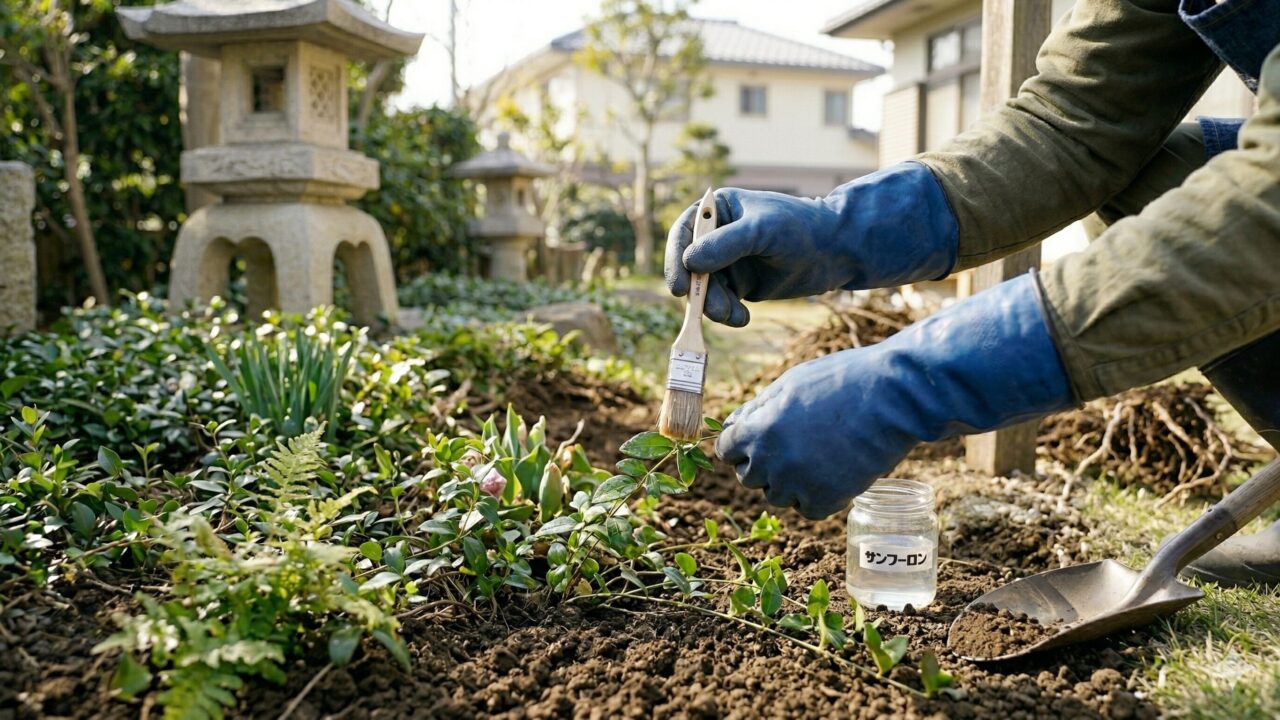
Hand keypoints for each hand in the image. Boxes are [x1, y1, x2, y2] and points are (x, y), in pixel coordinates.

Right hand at [664, 162, 957, 326]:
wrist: (837, 251)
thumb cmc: (801, 227)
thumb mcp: (762, 230)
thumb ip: (726, 245)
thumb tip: (689, 262)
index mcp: (717, 212)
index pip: (684, 232)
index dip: (675, 259)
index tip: (680, 287)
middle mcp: (716, 237)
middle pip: (690, 267)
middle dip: (699, 292)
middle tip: (713, 311)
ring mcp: (726, 263)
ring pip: (703, 290)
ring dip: (714, 307)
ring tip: (736, 317)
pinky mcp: (739, 285)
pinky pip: (720, 303)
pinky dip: (727, 314)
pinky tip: (742, 318)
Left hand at [716, 272, 1074, 518]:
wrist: (892, 396)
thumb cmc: (842, 381)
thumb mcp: (790, 384)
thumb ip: (757, 409)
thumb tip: (732, 425)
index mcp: (757, 428)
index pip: (725, 450)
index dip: (740, 445)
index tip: (758, 441)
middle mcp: (770, 460)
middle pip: (748, 477)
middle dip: (763, 465)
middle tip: (793, 449)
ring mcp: (797, 483)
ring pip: (776, 496)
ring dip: (789, 482)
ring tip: (817, 458)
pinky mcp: (826, 500)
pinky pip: (806, 509)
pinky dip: (817, 497)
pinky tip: (832, 474)